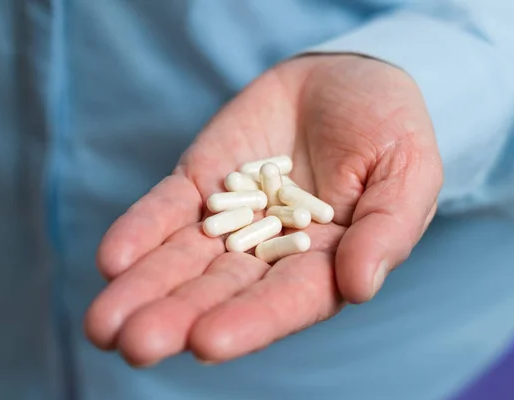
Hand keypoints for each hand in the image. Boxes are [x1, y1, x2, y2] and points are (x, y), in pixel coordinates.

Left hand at [84, 55, 442, 365]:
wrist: (345, 80)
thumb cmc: (389, 129)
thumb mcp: (409, 171)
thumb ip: (388, 229)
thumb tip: (361, 286)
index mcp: (325, 262)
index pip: (286, 301)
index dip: (250, 321)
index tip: (208, 341)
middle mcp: (269, 252)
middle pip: (220, 291)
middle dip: (177, 318)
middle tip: (134, 344)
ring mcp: (229, 219)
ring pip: (181, 261)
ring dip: (143, 290)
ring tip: (103, 325)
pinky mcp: (200, 183)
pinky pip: (166, 210)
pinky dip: (140, 232)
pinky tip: (112, 260)